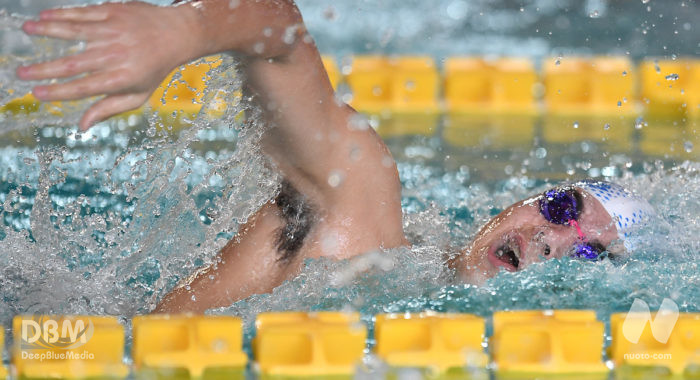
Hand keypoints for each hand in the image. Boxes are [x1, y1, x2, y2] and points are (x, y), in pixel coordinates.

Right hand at [16, 2, 202, 129]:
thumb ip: (108, 109)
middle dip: (45, 69)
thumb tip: (81, 126)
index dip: (59, 92)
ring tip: (26, 30)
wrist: (176, 34)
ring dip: (49, 30)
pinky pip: (83, 13)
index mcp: (122, 78)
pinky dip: (63, 14)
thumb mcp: (137, 94)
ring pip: (75, 32)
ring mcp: (114, 31)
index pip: (84, 88)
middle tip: (20, 73)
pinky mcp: (113, 12)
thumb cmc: (154, 68)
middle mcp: (116, 55)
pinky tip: (44, 16)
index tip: (37, 94)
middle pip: (75, 63)